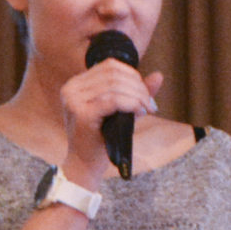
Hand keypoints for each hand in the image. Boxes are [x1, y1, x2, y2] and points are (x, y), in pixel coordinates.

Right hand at [57, 60, 163, 183]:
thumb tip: (159, 75)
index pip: (109, 66)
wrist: (85, 164)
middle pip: (113, 74)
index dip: (132, 75)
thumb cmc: (101, 138)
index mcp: (76, 84)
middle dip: (138, 87)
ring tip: (147, 109)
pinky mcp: (82, 113)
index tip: (146, 93)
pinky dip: (131, 104)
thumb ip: (136, 92)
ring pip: (115, 86)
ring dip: (137, 96)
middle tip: (150, 104)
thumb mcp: (120, 110)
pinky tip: (140, 113)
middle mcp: (71, 88)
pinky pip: (113, 100)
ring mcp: (74, 100)